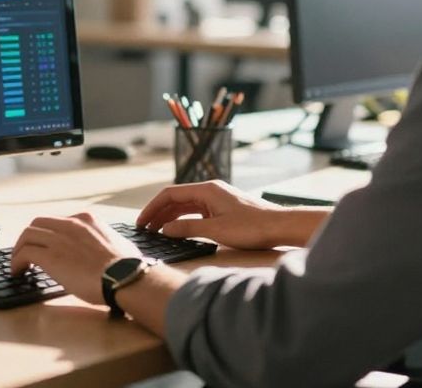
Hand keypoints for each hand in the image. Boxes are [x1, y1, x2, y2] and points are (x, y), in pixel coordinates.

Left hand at [10, 212, 141, 305]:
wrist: (124, 277)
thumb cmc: (127, 267)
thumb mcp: (117, 243)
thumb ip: (104, 242)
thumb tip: (107, 253)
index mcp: (87, 220)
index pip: (59, 221)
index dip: (49, 235)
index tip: (47, 246)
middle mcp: (71, 224)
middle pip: (38, 223)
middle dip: (30, 238)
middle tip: (27, 253)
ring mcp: (59, 238)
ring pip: (27, 235)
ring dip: (19, 249)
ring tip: (18, 264)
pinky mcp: (50, 256)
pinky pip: (24, 253)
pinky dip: (17, 261)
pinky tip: (18, 272)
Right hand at [136, 180, 322, 249]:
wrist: (279, 226)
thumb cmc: (251, 227)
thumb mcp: (215, 231)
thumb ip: (187, 229)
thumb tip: (164, 230)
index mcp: (206, 190)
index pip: (170, 194)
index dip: (152, 208)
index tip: (141, 222)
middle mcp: (210, 191)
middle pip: (177, 199)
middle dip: (159, 213)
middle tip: (145, 229)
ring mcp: (217, 199)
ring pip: (186, 206)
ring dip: (170, 217)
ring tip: (157, 231)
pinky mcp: (224, 209)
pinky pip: (197, 212)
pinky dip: (185, 220)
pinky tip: (179, 231)